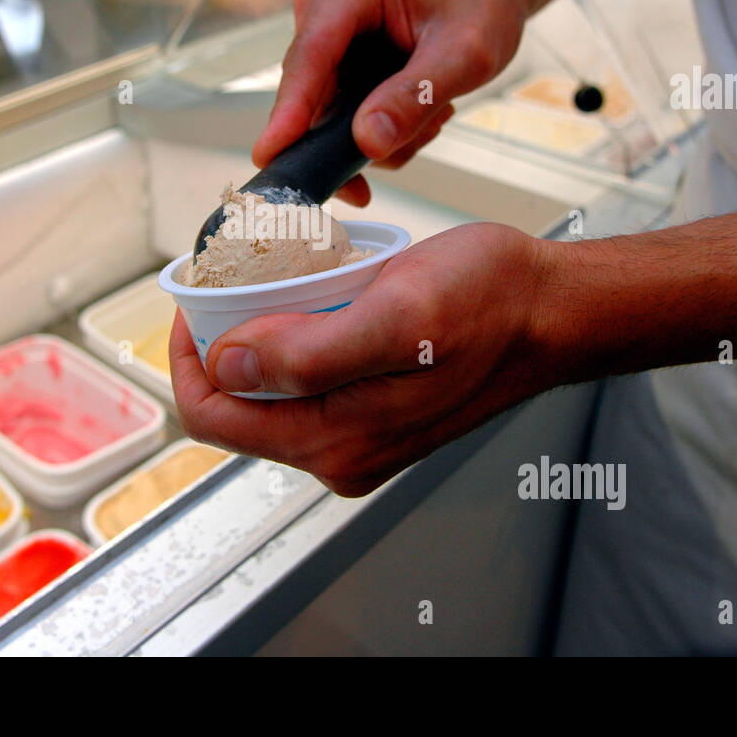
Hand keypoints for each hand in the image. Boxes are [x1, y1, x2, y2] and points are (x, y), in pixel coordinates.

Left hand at [170, 222, 564, 496]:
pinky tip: (316, 302)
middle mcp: (341, 453)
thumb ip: (306, 355)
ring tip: (278, 287)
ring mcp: (357, 438)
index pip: (213, 416)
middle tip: (236, 283)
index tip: (198, 300)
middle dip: (221, 345)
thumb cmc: (490, 303)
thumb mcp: (396, 312)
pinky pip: (305, 385)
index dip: (188, 356)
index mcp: (336, 441)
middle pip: (236, 408)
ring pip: (269, 394)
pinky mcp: (373, 416)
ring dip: (259, 342)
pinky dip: (294, 342)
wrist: (549, 310)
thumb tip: (225, 367)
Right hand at [254, 0, 526, 205]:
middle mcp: (325, 5)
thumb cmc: (481, 10)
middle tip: (399, 154)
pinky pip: (336, 118)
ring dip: (374, 134)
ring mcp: (325, 36)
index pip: (311, 54)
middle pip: (309, 90)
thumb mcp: (466, 55)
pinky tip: (416, 117)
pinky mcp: (332, 64)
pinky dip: (376, 132)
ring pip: (323, 113)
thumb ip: (416, 96)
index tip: (272, 153)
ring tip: (430, 115)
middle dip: (346, 136)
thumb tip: (368, 141)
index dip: (292, 108)